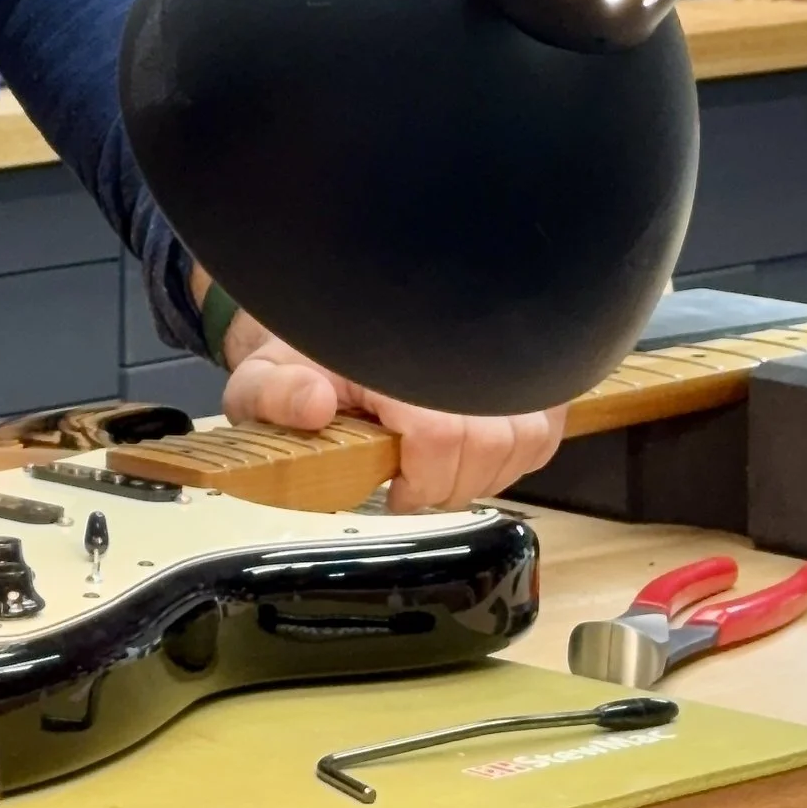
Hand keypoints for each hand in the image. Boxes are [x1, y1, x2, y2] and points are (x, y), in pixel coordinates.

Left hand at [217, 306, 566, 511]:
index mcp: (390, 351)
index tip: (395, 489)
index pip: (441, 434)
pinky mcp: (517, 367)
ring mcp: (490, 351)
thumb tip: (315, 406)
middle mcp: (451, 343)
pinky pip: (544, 427)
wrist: (330, 318)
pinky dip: (516, 455)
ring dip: (486, 472)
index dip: (422, 479)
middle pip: (492, 444)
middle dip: (450, 483)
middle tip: (413, 484)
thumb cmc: (300, 357)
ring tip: (440, 469)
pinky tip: (471, 454)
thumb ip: (276, 395)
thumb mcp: (261, 377)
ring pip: (527, 438)